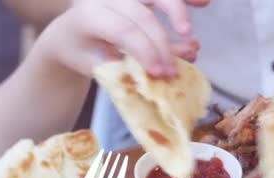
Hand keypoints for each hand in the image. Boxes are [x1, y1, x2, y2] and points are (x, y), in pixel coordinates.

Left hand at [37, 0, 208, 77]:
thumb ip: (125, 69)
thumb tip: (162, 74)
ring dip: (177, 9)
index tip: (159, 73)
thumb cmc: (82, 54)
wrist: (68, 33)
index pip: (123, 30)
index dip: (145, 51)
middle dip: (162, 45)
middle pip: (142, 15)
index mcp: (89, 15)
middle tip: (173, 71)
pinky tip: (204, 3)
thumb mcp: (94, 67)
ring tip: (187, 33)